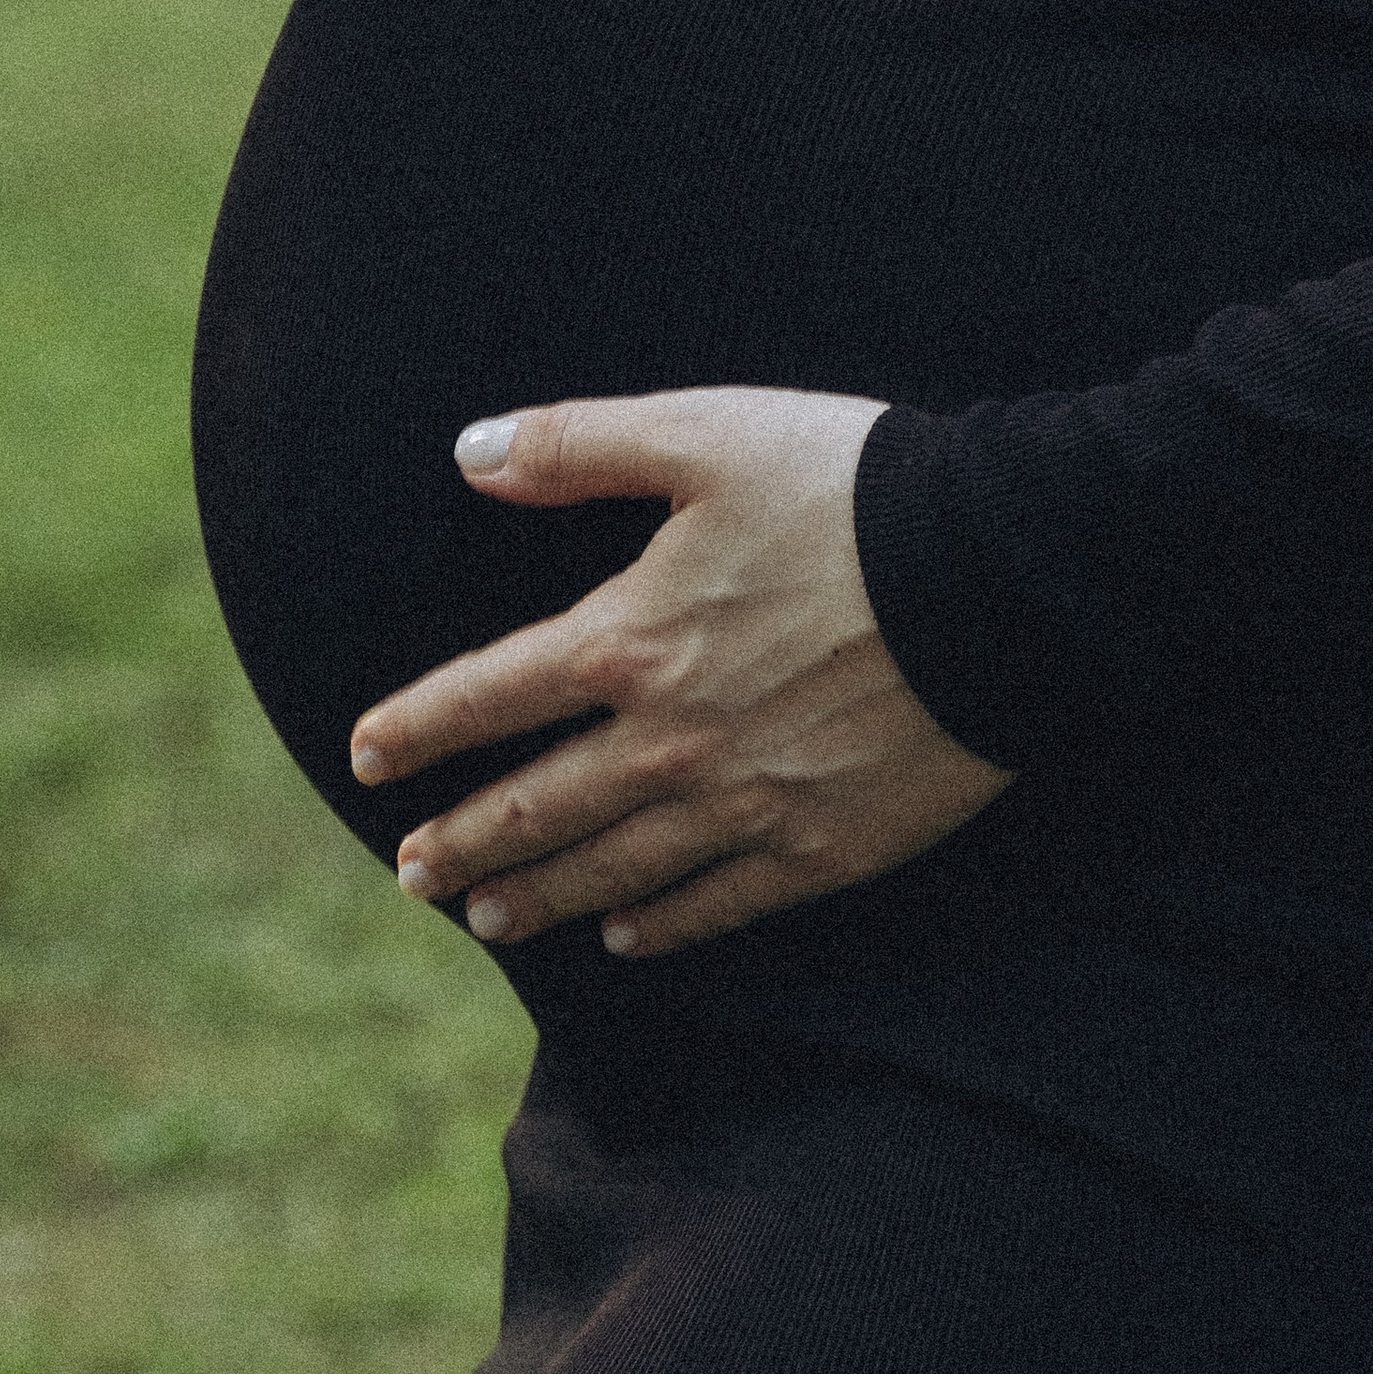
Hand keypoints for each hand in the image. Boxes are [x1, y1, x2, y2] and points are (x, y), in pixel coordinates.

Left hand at [351, 387, 1012, 960]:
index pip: (488, 696)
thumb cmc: (854, 487)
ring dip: (541, 896)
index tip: (366, 759)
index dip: (417, 729)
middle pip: (538, 806)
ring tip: (489, 921)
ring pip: (614, 870)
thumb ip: (575, 444)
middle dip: (463, 842)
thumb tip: (466, 455)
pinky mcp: (824, 847)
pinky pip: (720, 904)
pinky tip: (628, 939)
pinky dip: (663, 925)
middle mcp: (670, 740)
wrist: (1006, 575)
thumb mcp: (705, 434)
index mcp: (629, 638)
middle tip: (410, 874)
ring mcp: (747, 804)